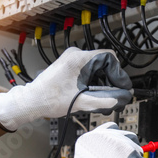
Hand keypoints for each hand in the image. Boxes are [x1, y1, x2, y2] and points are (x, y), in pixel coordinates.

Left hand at [0, 48, 131, 131]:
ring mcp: (73, 60)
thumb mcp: (83, 102)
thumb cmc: (50, 100)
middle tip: (116, 98)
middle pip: (105, 64)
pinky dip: (95, 83)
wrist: (33, 101)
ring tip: (103, 100)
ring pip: (98, 69)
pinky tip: (94, 96)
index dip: (119, 74)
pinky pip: (90, 72)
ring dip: (104, 84)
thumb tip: (124, 98)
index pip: (110, 58)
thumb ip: (107, 100)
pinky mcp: (71, 66)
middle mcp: (76, 55)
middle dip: (112, 82)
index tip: (123, 88)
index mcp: (79, 59)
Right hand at [61, 122, 146, 157]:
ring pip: (138, 150)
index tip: (121, 144)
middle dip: (131, 147)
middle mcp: (110, 137)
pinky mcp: (134, 157)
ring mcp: (124, 146)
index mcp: (96, 136)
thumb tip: (115, 148)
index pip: (112, 127)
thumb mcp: (86, 156)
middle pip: (130, 136)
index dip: (118, 137)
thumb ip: (101, 147)